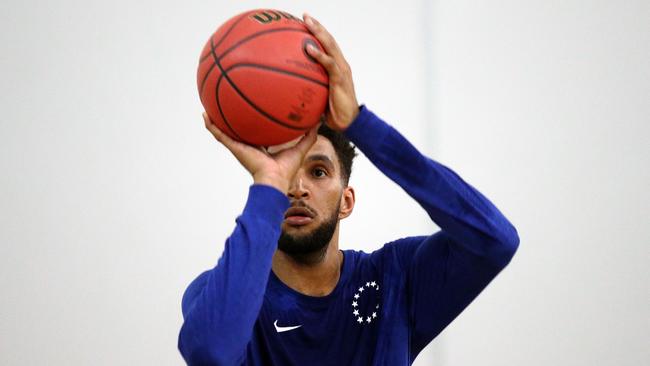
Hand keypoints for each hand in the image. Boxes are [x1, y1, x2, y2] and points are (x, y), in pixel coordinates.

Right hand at [203, 112, 317, 192]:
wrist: (274, 180)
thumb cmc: (286, 169)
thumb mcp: (300, 148)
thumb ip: (309, 136)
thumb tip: (319, 121)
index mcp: (262, 147)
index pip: (257, 132)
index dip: (254, 122)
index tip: (252, 111)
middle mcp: (249, 146)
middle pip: (239, 130)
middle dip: (233, 118)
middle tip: (228, 104)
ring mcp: (239, 147)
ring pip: (225, 131)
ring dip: (216, 120)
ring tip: (208, 106)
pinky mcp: (235, 148)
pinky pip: (220, 135)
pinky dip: (211, 126)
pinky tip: (204, 114)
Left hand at [303, 14, 358, 130]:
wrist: (349, 122)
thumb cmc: (334, 112)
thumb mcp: (320, 98)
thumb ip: (310, 90)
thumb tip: (291, 91)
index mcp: (337, 67)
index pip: (328, 45)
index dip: (318, 33)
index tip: (306, 24)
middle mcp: (341, 64)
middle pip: (329, 40)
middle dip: (317, 26)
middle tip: (305, 16)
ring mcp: (342, 70)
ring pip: (330, 46)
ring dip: (318, 32)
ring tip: (306, 22)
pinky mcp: (340, 78)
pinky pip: (329, 64)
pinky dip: (319, 55)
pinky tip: (308, 48)